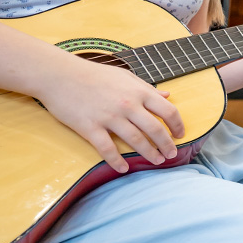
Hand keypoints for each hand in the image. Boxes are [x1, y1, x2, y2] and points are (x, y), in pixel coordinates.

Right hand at [36, 59, 184, 173]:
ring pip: (135, 140)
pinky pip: (107, 149)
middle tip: (172, 154)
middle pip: (155, 129)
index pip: (167, 110)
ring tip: (156, 161)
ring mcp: (109, 117)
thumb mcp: (126, 76)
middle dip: (166, 144)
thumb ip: (147, 88)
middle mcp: (128, 105)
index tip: (180, 134)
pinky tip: (123, 168)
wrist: (61, 75)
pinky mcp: (90, 127)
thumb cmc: (95, 74)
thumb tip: (168, 94)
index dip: (177, 125)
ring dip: (148, 153)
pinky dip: (116, 161)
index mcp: (139, 91)